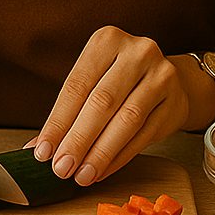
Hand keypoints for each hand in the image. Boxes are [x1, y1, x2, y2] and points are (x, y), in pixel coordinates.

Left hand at [30, 27, 195, 185]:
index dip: (58, 121)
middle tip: (61, 167)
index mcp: (108, 40)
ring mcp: (161, 75)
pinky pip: (145, 135)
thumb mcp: (93, 81)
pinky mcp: (176, 102)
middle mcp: (138, 52)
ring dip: (100, 153)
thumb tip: (38, 148)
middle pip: (102, 102)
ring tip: (82, 174)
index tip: (42, 150)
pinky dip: (120, 157)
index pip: (76, 85)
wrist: (169, 79)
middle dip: (78, 140)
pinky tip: (103, 170)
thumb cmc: (120, 80)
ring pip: (126, 120)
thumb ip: (68, 111)